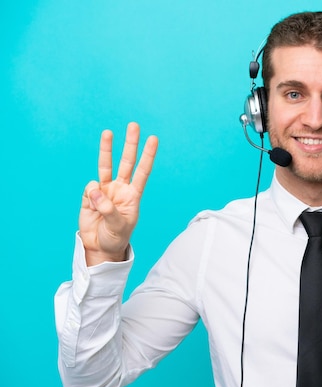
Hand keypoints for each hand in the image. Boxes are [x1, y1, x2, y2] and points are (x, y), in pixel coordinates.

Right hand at [79, 122, 157, 265]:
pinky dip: (90, 196)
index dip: (148, 156)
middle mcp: (120, 188)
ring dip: (107, 149)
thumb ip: (109, 209)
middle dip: (131, 144)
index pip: (143, 171)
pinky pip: (89, 189)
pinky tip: (92, 208)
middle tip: (134, 125)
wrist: (99, 247)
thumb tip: (95, 189)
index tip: (153, 139)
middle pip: (126, 162)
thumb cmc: (116, 237)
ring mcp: (104, 190)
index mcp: (133, 195)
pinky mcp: (89, 195)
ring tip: (108, 132)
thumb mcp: (119, 226)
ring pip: (106, 165)